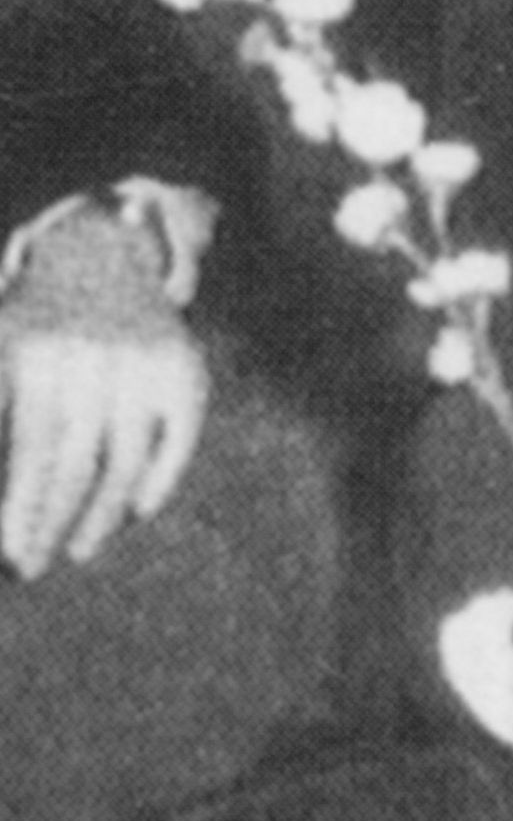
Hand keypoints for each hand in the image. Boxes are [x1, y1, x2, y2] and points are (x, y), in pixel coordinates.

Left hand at [0, 203, 207, 577]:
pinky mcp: (186, 371)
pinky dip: (162, 476)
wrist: (102, 253)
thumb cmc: (34, 323)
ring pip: (124, 458)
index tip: (7, 554)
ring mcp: (144, 366)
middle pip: (73, 460)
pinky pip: (179, 438)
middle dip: (49, 521)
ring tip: (77, 551)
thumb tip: (1, 506)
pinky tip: (136, 510)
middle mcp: (92, 360)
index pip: (30, 448)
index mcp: (34, 354)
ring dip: (101, 514)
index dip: (20, 505)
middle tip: (29, 568)